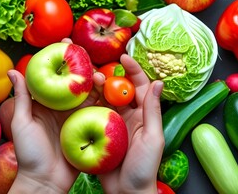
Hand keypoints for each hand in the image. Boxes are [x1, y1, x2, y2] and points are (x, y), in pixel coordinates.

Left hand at [6, 69, 102, 192]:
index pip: (55, 75)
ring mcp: (77, 117)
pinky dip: (106, 101)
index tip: (67, 43)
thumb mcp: (23, 122)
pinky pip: (99, 111)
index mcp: (46, 102)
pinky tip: (111, 92)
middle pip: (76, 81)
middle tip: (89, 57)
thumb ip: (22, 97)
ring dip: (97, 82)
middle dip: (84, 66)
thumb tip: (13, 70)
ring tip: (101, 76)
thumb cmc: (29, 153)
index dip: (61, 58)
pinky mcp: (89, 128)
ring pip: (90, 94)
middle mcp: (63, 107)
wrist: (45, 181)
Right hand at [96, 54, 163, 193]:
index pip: (140, 86)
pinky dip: (88, 104)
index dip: (133, 69)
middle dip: (111, 75)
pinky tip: (79, 97)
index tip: (123, 56)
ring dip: (97, 88)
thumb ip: (153, 110)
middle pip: (120, 89)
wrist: (126, 192)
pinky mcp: (99, 132)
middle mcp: (128, 115)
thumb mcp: (152, 137)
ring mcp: (113, 123)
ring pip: (105, 99)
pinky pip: (93, 114)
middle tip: (99, 68)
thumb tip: (158, 82)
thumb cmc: (144, 167)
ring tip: (87, 79)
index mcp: (144, 114)